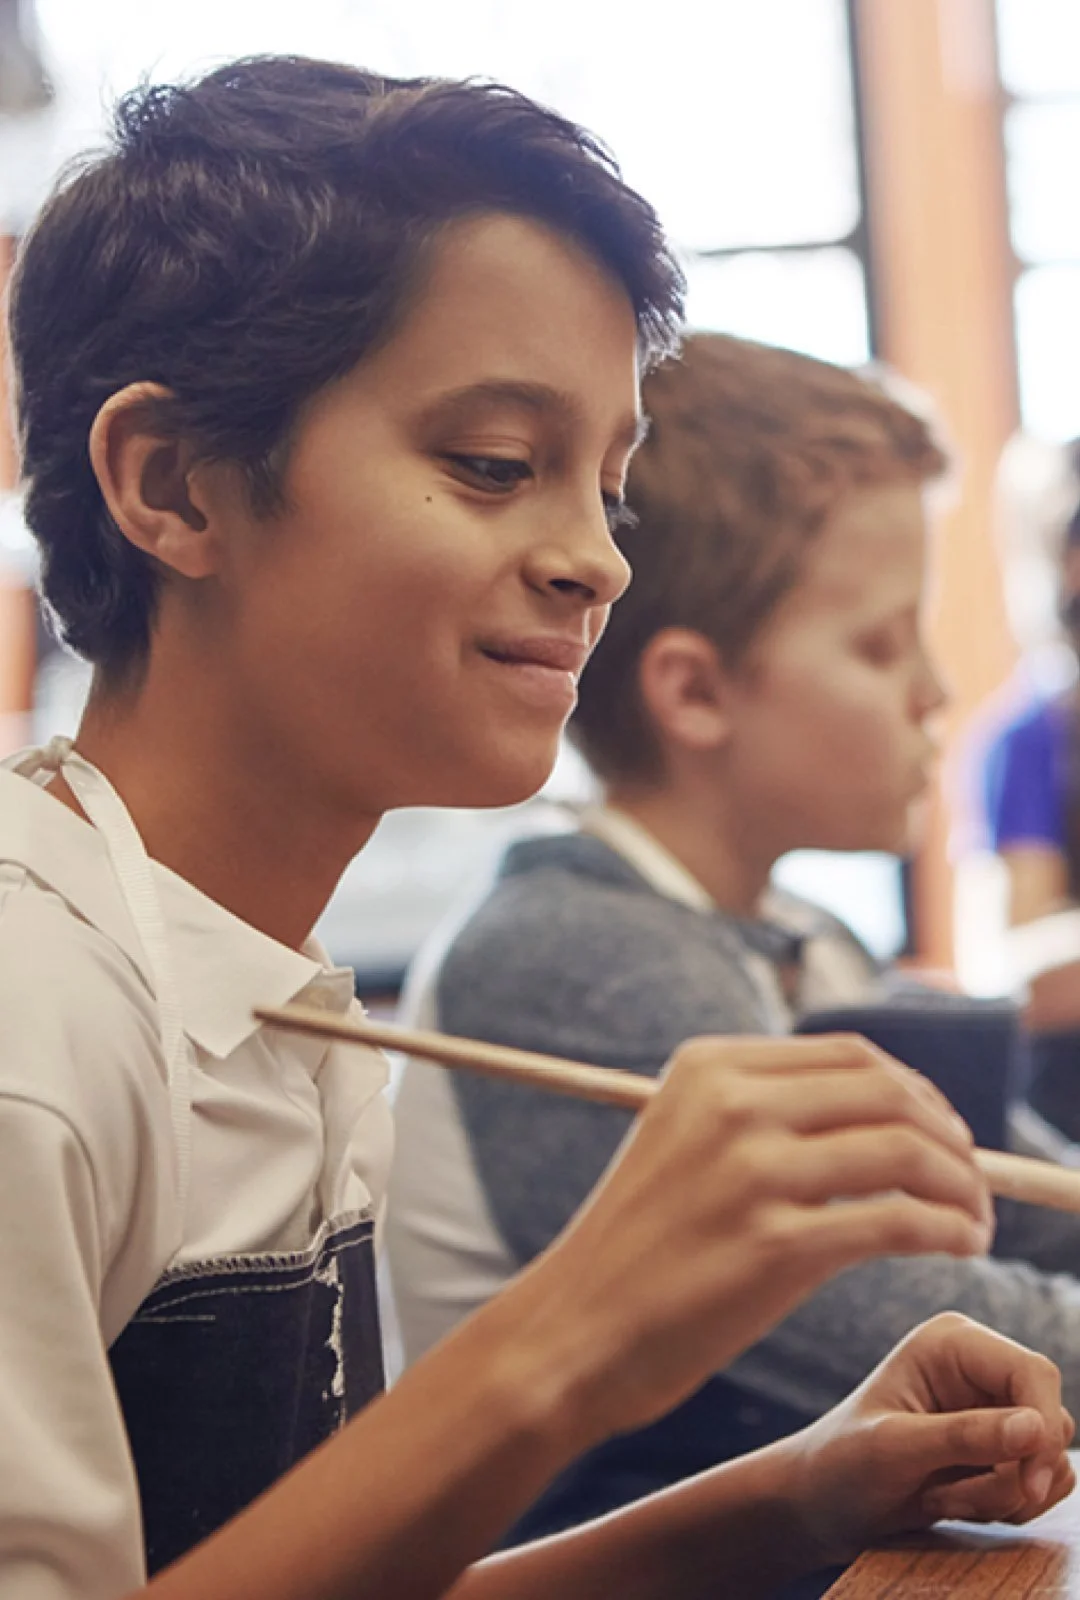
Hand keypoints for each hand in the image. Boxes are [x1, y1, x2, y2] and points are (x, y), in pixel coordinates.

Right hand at [519, 1033, 993, 1443]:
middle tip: (971, 1176)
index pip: (850, 1054)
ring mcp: (752, 1170)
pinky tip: (960, 1245)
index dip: (916, 1090)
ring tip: (974, 1219)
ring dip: (962, 1185)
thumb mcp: (679, 1138)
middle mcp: (731, 1102)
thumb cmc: (637, 1248)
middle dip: (950, 1134)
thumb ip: (757, 1109)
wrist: (573, 1330)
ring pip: (905, 1150)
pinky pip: (899, 1220)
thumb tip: (880, 1111)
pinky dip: (949, 1229)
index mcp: (706, 1065)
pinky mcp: (775, 1245)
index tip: (941, 1130)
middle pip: (888, 1092)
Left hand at [785, 1312, 1075, 1564]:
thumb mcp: (894, 1449)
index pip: (1033, 1372)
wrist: (822, 1504)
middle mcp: (980, 1368)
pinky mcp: (1000, 1450)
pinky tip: (954, 1504)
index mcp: (952, 1343)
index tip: (1025, 1484)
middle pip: (1050, 1420)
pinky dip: (1009, 1507)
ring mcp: (993, 1409)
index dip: (1042, 1428)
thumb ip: (964, 1436)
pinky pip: (1042, 1483)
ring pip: (1050, 1458)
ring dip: (1005, 1496)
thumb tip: (1038, 1428)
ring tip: (943, 1499)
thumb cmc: (843, 1464)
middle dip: (1012, 1475)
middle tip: (953, 1499)